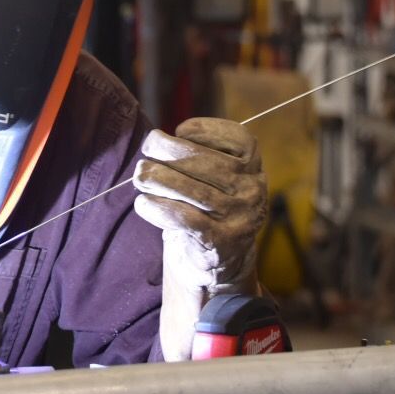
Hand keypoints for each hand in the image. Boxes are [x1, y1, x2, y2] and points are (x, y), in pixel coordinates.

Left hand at [133, 118, 267, 360]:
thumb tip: (158, 141)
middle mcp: (252, 191)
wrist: (219, 263)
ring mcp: (239, 218)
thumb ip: (199, 156)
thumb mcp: (215, 178)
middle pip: (208, 162)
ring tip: (140, 175)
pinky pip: (184, 219)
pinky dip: (158, 208)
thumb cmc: (208, 209)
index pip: (239, 138)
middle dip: (170, 150)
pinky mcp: (219, 242)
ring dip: (158, 178)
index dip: (206, 130)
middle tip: (147, 147)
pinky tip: (143, 203)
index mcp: (255, 169)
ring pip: (192, 190)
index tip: (180, 130)